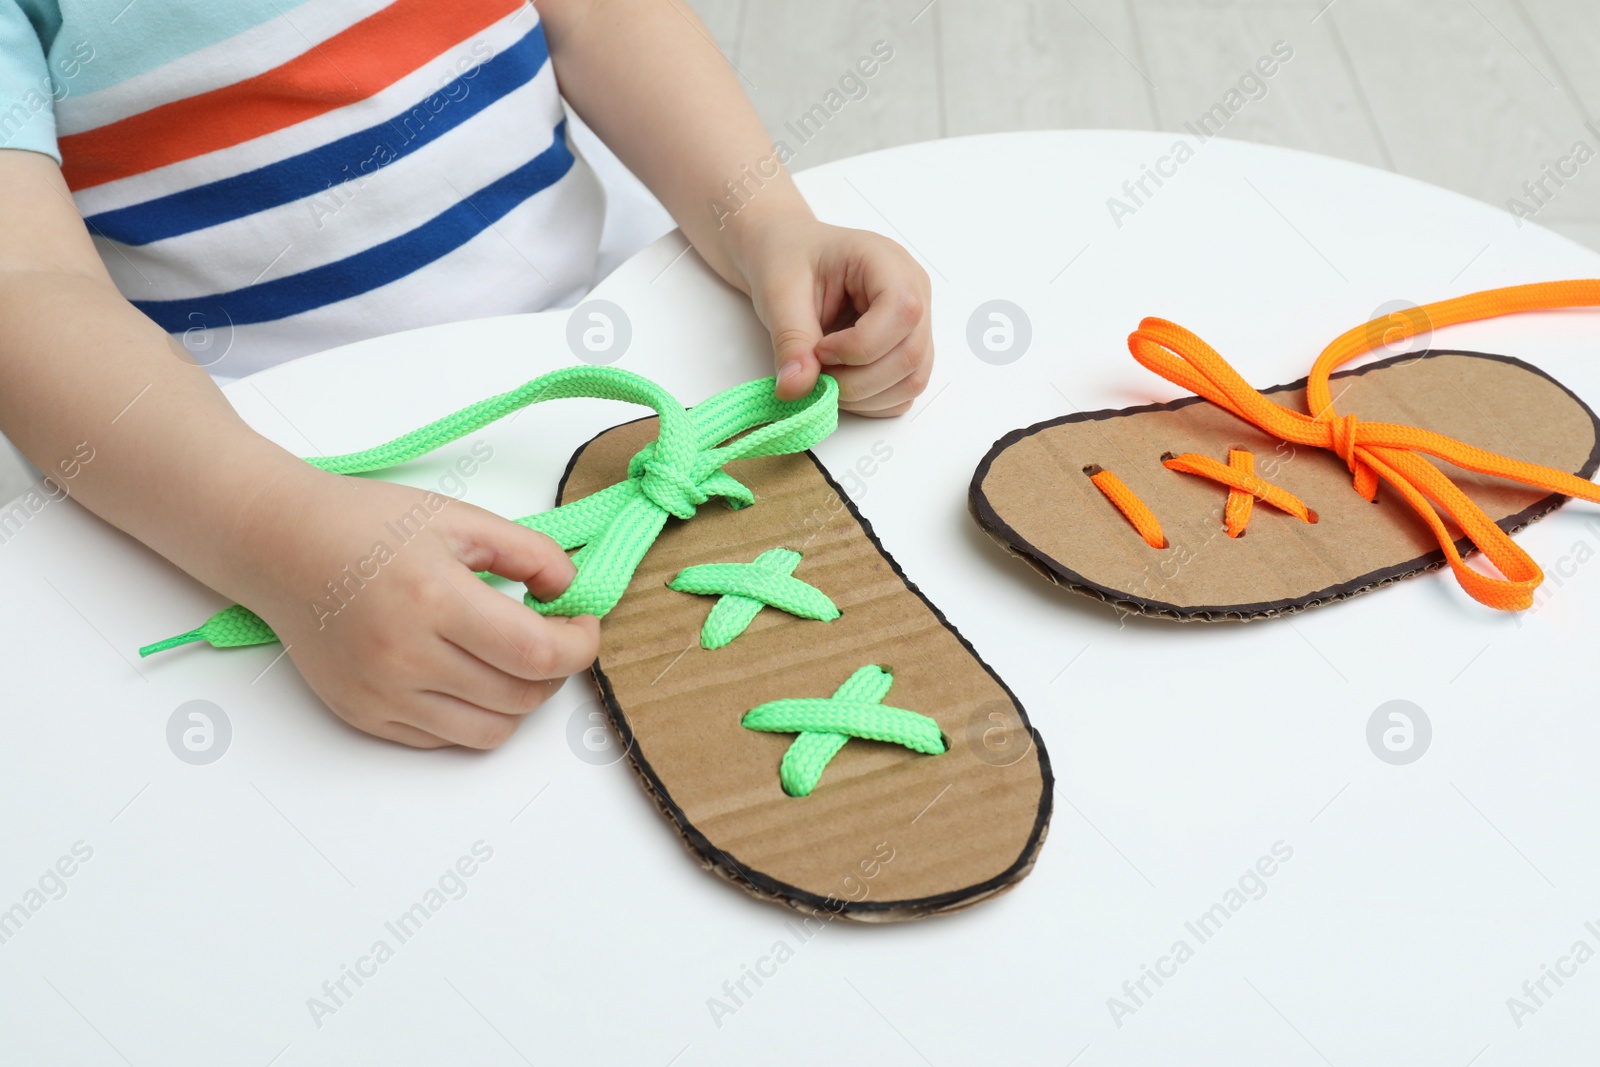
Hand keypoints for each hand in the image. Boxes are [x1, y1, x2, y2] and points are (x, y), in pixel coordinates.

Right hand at [239, 470, 598, 748]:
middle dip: (557, 669)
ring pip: (492, 730)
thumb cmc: (369, 526)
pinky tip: (468, 671)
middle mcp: (407, 657)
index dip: (580, 645)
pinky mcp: (366, 716)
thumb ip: (530, 552)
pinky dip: (475, 713)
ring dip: (520, 697)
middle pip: (523, 696)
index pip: (538, 653)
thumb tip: (573, 591)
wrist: (283, 547)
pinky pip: (448, 738)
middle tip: (550, 633)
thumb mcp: (459, 518)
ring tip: (510, 656)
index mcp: (434, 598)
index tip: (582, 623)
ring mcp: (383, 695)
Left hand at [735, 210, 933, 415]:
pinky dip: (872, 402)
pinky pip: (904, 390)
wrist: (787, 257)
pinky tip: (842, 386)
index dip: (860, 345)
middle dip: (858, 380)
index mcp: (887, 262)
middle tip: (817, 375)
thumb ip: (791, 340)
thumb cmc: (789, 259)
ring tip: (826, 380)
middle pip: (910, 354)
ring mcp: (915, 323)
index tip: (820, 350)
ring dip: (865, 396)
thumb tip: (796, 388)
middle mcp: (913, 291)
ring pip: (912, 379)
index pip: (901, 311)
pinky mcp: (906, 349)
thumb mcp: (780, 293)